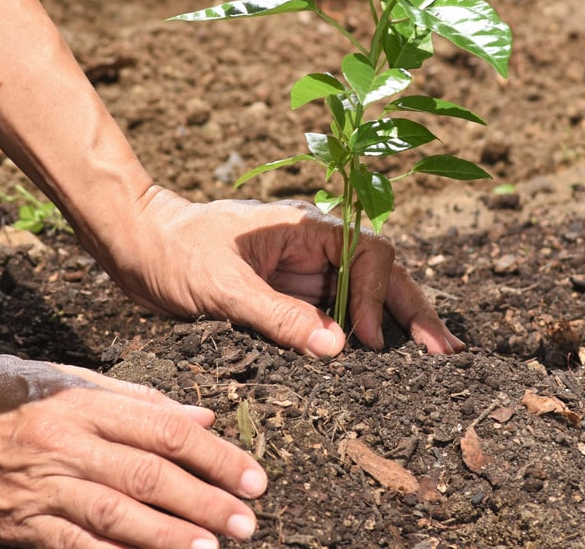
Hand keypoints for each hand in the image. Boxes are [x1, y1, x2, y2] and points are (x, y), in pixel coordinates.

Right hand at [0, 354, 265, 548]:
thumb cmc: (2, 389)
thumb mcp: (71, 377)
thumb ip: (139, 400)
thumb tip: (201, 418)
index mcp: (85, 403)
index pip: (165, 431)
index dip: (214, 455)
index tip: (252, 475)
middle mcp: (66, 443)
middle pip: (148, 476)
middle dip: (204, 500)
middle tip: (246, 520)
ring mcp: (40, 486)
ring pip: (115, 514)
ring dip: (168, 535)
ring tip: (210, 548)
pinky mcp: (17, 524)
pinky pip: (71, 546)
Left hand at [101, 187, 463, 357]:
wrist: (139, 247)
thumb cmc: (175, 252)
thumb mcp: (222, 286)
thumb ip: (278, 315)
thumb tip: (337, 348)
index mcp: (306, 227)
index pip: (368, 254)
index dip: (374, 296)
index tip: (361, 339)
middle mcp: (315, 247)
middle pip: (381, 272)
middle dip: (413, 309)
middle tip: (446, 351)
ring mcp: (306, 272)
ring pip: (366, 294)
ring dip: (398, 323)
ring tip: (436, 355)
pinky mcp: (291, 296)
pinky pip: (337, 315)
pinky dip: (364, 334)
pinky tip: (386, 357)